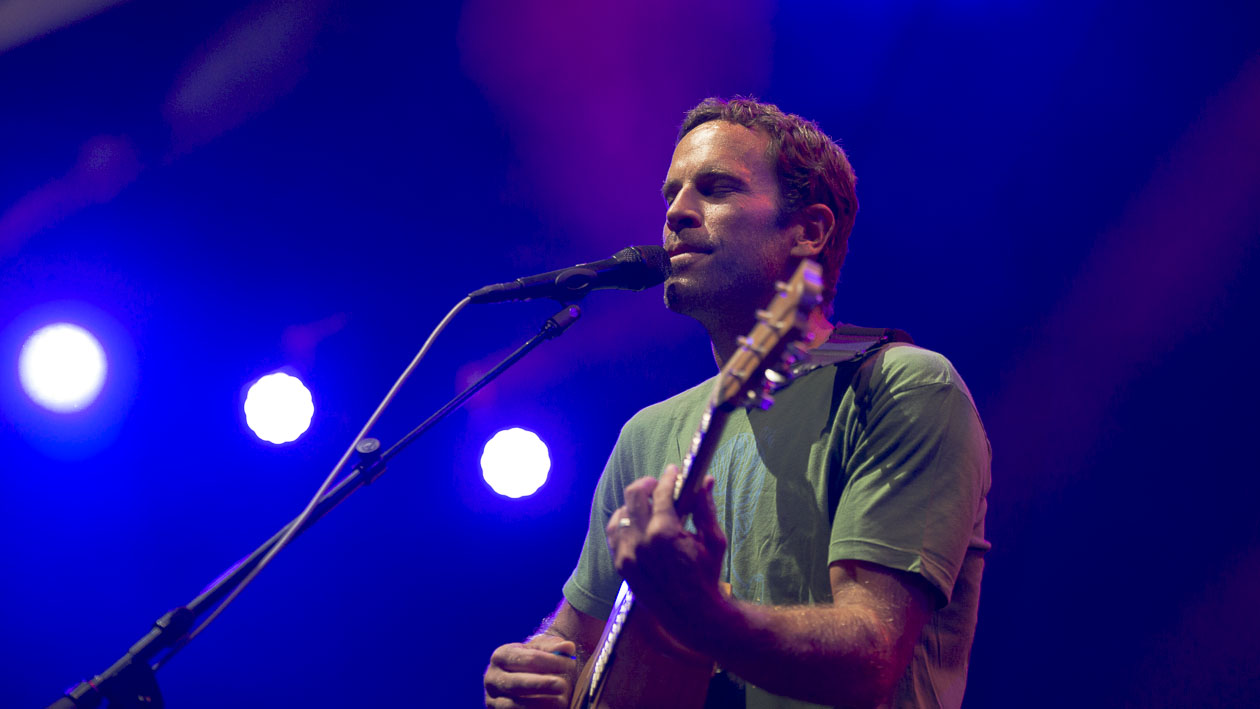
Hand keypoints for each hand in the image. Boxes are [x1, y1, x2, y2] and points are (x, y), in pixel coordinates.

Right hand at [484, 633, 577, 707]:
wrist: (522, 680)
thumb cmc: (535, 662)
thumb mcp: (542, 650)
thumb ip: (555, 647)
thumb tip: (568, 647)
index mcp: (501, 656)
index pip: (529, 659)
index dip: (552, 662)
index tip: (571, 664)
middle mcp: (492, 678)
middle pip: (517, 684)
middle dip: (542, 685)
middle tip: (563, 685)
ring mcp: (492, 700)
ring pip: (513, 706)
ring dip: (540, 705)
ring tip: (562, 702)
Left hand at [604, 464, 727, 649]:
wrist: (692, 614)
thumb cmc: (707, 576)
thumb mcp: (714, 540)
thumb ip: (705, 507)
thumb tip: (705, 480)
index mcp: (665, 532)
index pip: (660, 491)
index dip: (667, 477)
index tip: (673, 471)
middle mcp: (641, 540)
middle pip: (634, 495)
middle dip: (647, 484)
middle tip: (658, 484)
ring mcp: (627, 554)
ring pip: (621, 513)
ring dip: (634, 504)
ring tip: (647, 504)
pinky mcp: (621, 565)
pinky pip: (614, 533)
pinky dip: (623, 522)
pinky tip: (635, 522)